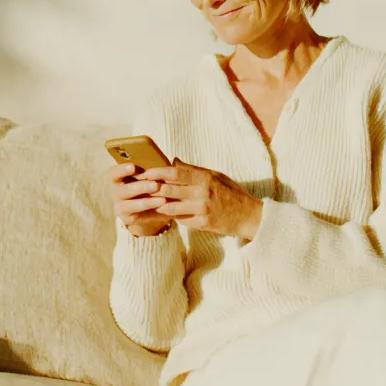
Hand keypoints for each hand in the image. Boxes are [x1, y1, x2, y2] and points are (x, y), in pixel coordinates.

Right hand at [107, 163, 173, 236]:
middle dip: (139, 186)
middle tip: (155, 184)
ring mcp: (120, 206)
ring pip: (129, 202)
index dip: (121, 170)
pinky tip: (162, 202)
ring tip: (161, 195)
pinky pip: (136, 212)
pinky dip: (149, 206)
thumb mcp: (151, 177)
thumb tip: (174, 160)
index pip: (113, 173)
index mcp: (118, 179)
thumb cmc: (150, 188)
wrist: (151, 210)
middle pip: (122, 189)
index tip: (133, 167)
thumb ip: (155, 170)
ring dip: (146, 199)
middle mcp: (116, 192)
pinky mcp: (126, 217)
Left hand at [139, 159, 263, 238]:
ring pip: (169, 207)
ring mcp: (200, 210)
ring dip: (156, 203)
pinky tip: (160, 212)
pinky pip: (179, 219)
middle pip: (168, 189)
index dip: (157, 172)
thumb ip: (193, 169)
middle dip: (151, 188)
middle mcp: (201, 194)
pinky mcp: (201, 224)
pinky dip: (169, 214)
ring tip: (145, 200)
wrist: (247, 216)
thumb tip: (173, 160)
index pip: (175, 173)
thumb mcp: (215, 176)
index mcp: (204, 178)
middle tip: (139, 186)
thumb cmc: (231, 192)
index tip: (145, 172)